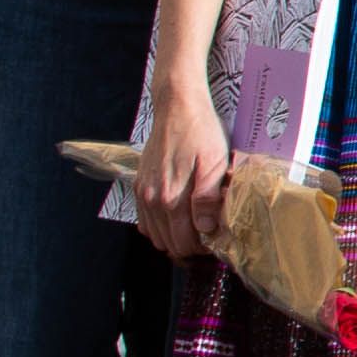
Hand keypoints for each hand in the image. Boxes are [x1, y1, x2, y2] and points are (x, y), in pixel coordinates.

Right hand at [136, 69, 234, 262]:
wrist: (177, 108)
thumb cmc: (201, 132)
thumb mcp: (215, 163)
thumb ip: (208, 198)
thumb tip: (205, 229)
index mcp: (171, 198)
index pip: (184, 243)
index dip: (202, 248)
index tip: (218, 241)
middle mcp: (151, 200)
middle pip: (168, 243)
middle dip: (189, 247)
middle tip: (210, 238)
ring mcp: (142, 193)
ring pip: (154, 235)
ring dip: (173, 238)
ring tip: (196, 229)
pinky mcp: (138, 185)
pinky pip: (144, 220)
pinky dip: (159, 227)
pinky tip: (177, 218)